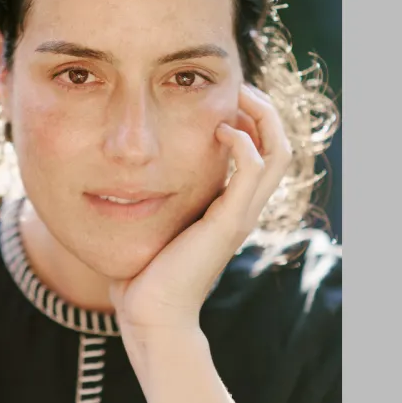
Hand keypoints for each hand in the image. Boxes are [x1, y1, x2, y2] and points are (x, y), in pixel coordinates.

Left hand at [109, 83, 293, 339]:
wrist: (150, 315)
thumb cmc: (142, 274)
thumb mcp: (151, 222)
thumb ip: (150, 198)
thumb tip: (121, 173)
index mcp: (229, 207)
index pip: (263, 152)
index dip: (252, 119)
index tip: (223, 97)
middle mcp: (243, 209)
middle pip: (280, 146)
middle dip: (263, 109)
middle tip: (237, 86)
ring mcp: (240, 216)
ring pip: (278, 152)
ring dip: (262, 116)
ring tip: (236, 97)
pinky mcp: (229, 223)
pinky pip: (254, 169)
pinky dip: (244, 141)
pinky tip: (219, 130)